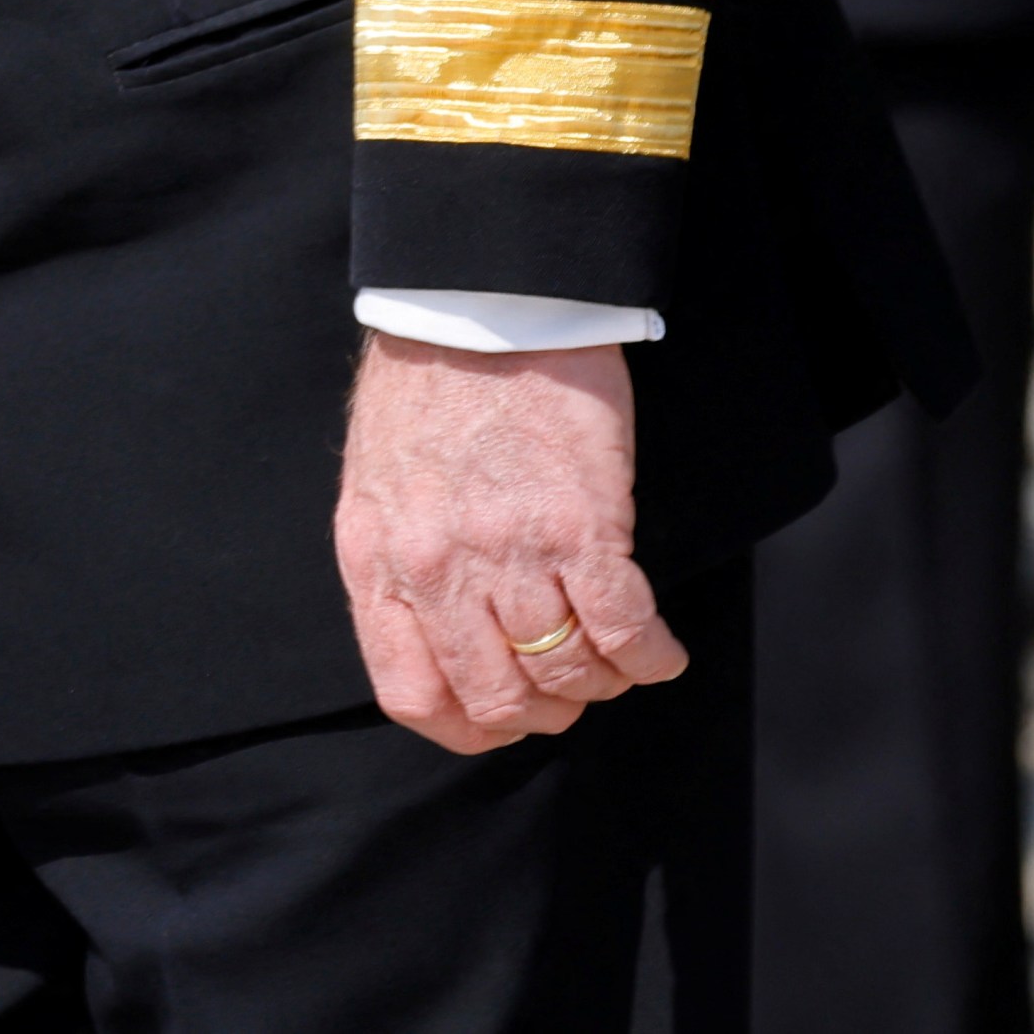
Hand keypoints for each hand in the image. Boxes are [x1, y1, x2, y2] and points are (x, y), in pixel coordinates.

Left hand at [333, 335, 682, 753]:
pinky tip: (657, 648)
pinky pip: (623, 630)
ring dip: (601, 680)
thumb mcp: (377, 489)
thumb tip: (442, 649)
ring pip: (567, 673)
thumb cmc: (428, 394)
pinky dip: (651, 656)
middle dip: (545, 709)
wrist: (475, 307)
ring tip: (614, 654)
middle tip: (570, 682)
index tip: (505, 717)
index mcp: (375, 559)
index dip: (468, 726)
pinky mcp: (580, 525)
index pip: (412, 695)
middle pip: (499, 699)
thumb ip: (400, 570)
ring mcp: (505, 549)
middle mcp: (433, 565)